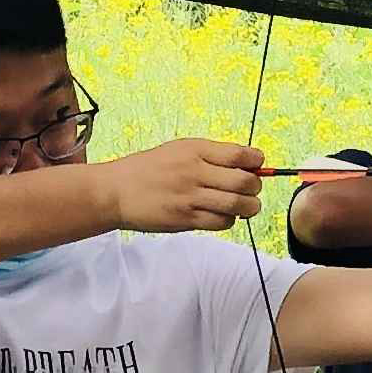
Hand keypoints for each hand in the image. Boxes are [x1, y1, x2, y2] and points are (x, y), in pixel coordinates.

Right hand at [103, 138, 264, 233]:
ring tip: (244, 205)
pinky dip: (229, 220)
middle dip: (256, 187)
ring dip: (248, 206)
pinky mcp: (185, 219)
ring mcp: (190, 197)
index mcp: (194, 150)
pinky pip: (222, 222)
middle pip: (245, 181)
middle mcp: (194, 172)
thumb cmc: (149, 169)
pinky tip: (222, 215)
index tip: (257, 165)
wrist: (115, 192)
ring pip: (238, 204)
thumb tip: (248, 163)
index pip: (240, 153)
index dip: (257, 161)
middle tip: (251, 189)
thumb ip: (211, 155)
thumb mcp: (179, 150)